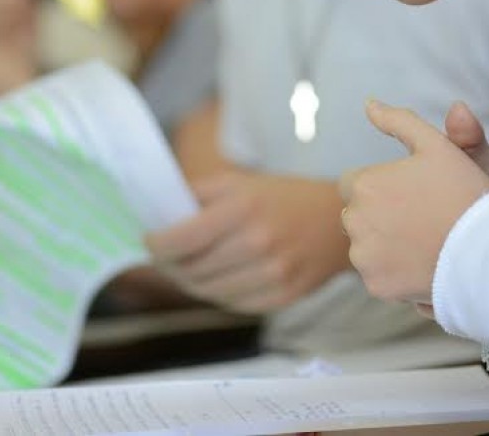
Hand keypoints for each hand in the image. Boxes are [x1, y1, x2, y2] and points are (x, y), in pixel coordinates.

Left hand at [146, 172, 349, 312]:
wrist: (338, 222)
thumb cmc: (282, 198)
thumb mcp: (238, 183)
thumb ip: (196, 195)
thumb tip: (156, 214)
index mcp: (243, 209)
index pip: (182, 239)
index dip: (156, 245)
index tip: (149, 241)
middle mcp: (257, 244)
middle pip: (191, 270)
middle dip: (169, 265)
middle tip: (163, 257)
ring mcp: (272, 275)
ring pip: (208, 293)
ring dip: (189, 282)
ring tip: (186, 268)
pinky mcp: (282, 297)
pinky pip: (232, 305)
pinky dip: (217, 294)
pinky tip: (217, 278)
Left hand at [340, 100, 488, 304]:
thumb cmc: (468, 193)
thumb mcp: (438, 146)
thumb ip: (399, 122)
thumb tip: (369, 104)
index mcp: (364, 184)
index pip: (354, 184)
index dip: (384, 187)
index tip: (413, 194)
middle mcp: (355, 221)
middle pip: (358, 216)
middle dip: (380, 216)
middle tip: (423, 217)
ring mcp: (364, 257)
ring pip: (365, 247)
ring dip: (385, 245)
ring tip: (426, 241)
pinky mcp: (377, 286)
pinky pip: (378, 276)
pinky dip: (395, 273)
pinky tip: (425, 264)